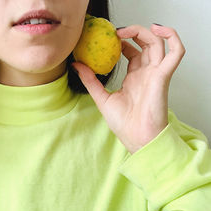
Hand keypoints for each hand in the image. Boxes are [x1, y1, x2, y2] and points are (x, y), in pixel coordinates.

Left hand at [72, 24, 185, 153]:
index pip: (133, 53)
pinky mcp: (163, 77)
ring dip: (145, 32)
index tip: (109, 38)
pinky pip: (176, 53)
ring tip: (125, 31)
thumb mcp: (101, 98)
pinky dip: (172, 38)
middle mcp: (146, 74)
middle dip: (133, 33)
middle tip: (115, 33)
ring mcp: (155, 74)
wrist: (136, 139)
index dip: (123, 42)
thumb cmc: (123, 124)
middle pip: (145, 44)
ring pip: (159, 44)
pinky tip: (158, 31)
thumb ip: (90, 80)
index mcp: (134, 78)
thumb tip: (76, 64)